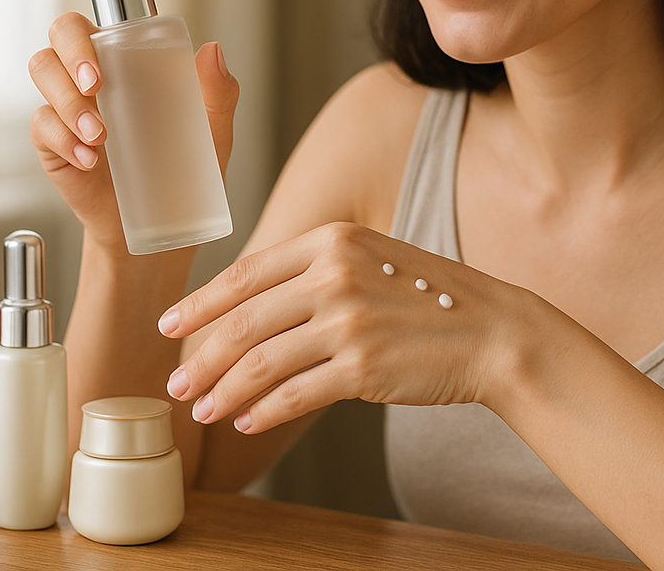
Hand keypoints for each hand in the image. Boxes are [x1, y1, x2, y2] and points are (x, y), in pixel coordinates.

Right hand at [28, 0, 240, 254]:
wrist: (153, 230)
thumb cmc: (185, 172)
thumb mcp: (213, 133)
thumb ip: (218, 95)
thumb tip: (212, 52)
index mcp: (134, 55)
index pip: (114, 0)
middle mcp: (95, 67)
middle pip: (64, 28)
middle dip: (75, 46)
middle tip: (99, 81)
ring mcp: (68, 101)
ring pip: (42, 69)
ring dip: (67, 97)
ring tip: (100, 135)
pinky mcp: (51, 138)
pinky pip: (41, 123)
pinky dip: (64, 136)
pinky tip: (91, 158)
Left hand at [157, 222, 528, 433]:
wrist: (493, 331)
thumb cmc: (429, 300)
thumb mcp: (371, 261)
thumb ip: (316, 273)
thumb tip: (250, 309)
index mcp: (331, 240)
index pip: (246, 273)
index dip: (200, 303)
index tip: (170, 325)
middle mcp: (334, 275)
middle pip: (244, 321)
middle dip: (201, 356)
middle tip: (177, 382)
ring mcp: (348, 322)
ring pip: (261, 362)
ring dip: (223, 390)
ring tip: (204, 409)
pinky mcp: (363, 368)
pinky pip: (295, 395)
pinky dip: (262, 412)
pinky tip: (247, 421)